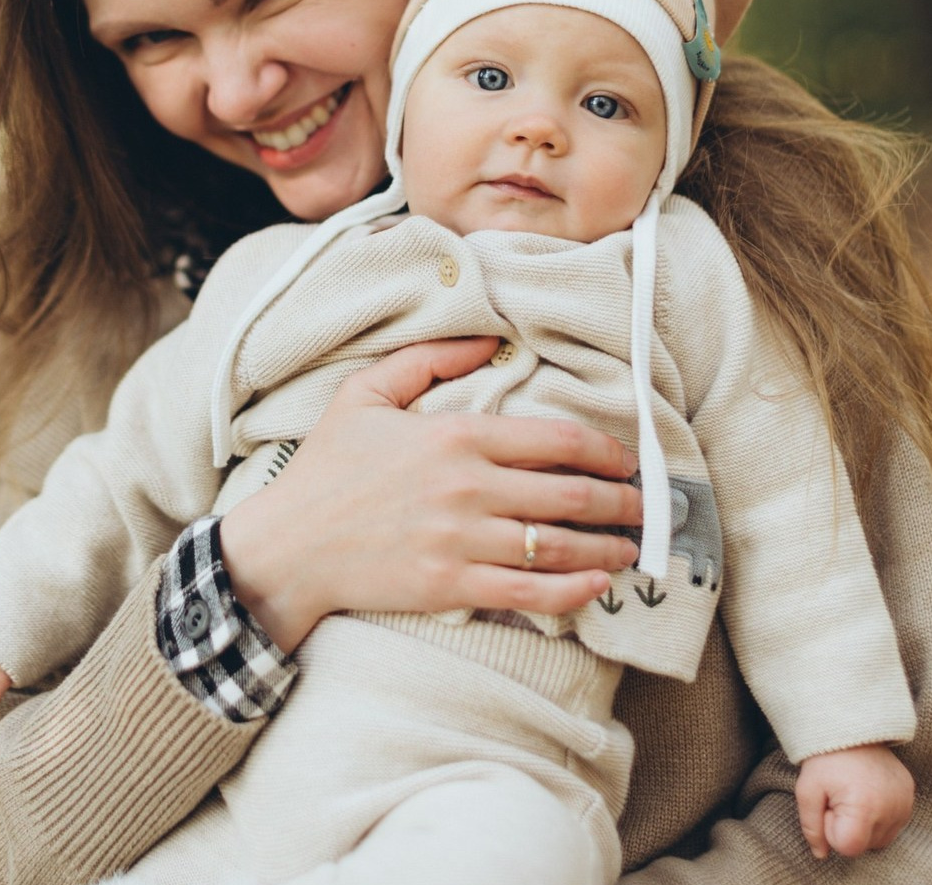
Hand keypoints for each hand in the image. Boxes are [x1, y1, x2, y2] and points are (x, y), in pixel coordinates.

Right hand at [219, 336, 641, 651]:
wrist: (287, 547)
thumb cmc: (326, 468)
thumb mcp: (365, 393)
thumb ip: (428, 359)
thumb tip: (490, 338)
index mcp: (455, 436)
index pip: (555, 439)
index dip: (605, 450)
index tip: (626, 459)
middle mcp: (468, 488)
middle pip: (571, 494)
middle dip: (621, 502)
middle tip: (644, 506)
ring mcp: (461, 542)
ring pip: (558, 544)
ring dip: (608, 547)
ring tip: (631, 548)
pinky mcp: (451, 587)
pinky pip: (530, 593)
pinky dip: (574, 591)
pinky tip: (598, 585)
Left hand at [796, 744, 914, 859]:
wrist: (848, 723)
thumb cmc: (824, 757)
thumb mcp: (807, 789)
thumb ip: (811, 826)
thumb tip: (821, 854)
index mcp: (865, 807)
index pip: (848, 847)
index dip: (831, 829)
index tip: (827, 804)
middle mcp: (892, 809)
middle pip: (865, 845)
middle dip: (846, 826)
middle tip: (837, 795)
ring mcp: (905, 803)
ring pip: (880, 838)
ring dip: (863, 823)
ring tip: (852, 792)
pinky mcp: (910, 796)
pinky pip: (893, 824)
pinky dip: (878, 815)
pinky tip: (866, 791)